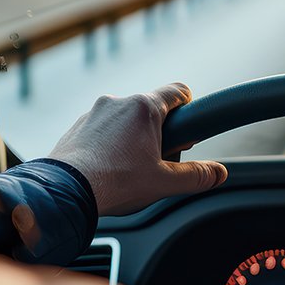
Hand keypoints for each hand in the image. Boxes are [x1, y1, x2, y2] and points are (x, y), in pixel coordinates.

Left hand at [47, 83, 226, 215]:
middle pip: (151, 109)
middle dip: (160, 131)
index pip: (178, 91)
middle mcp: (118, 102)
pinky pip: (102, 130)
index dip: (189, 105)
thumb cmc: (116, 182)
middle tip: (160, 159)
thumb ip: (197, 175)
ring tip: (130, 169)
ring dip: (133, 138)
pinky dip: (109, 144)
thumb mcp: (165, 182)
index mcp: (144, 108)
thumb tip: (218, 173)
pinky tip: (108, 169)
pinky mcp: (76, 127)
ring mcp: (93, 114)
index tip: (188, 125)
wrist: (65, 192)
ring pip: (124, 120)